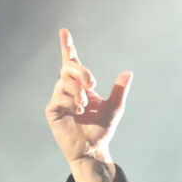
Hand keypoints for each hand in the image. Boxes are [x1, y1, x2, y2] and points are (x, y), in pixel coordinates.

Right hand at [47, 29, 130, 170]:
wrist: (93, 149)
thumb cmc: (101, 130)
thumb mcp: (115, 107)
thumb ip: (119, 90)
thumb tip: (128, 72)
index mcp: (81, 86)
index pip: (72, 62)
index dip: (67, 47)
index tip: (64, 32)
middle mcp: (68, 90)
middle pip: (67, 68)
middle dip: (81, 71)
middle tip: (93, 83)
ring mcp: (59, 100)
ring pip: (63, 81)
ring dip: (77, 90)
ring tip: (85, 104)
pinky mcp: (53, 111)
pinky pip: (58, 97)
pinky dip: (71, 101)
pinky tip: (79, 110)